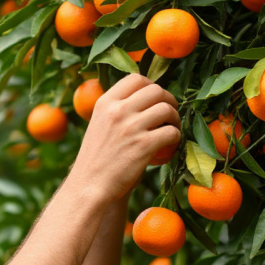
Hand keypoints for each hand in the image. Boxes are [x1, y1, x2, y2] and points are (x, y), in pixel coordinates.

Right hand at [69, 74, 180, 201]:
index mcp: (105, 102)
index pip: (136, 78)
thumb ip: (117, 110)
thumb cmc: (96, 159)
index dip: (151, 85)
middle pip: (156, 90)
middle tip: (169, 114)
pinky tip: (170, 146)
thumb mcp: (99, 125)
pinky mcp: (144, 145)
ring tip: (171, 129)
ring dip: (175, 118)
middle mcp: (118, 110)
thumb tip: (144, 97)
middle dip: (168, 100)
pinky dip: (176, 138)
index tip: (155, 98)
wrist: (89, 186)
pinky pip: (171, 132)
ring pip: (166, 109)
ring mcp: (131, 127)